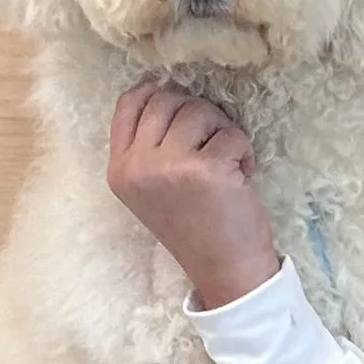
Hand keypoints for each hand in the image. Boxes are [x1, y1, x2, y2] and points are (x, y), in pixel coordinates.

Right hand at [106, 82, 282, 311]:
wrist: (225, 270)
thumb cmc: (196, 227)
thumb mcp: (152, 188)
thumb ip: (149, 147)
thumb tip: (169, 96)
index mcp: (119, 169)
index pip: (129, 103)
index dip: (158, 93)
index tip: (183, 110)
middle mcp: (136, 166)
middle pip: (165, 99)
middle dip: (198, 112)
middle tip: (214, 140)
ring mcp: (168, 166)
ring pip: (199, 110)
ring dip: (222, 130)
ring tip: (227, 162)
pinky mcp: (204, 169)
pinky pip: (232, 134)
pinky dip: (244, 150)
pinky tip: (241, 176)